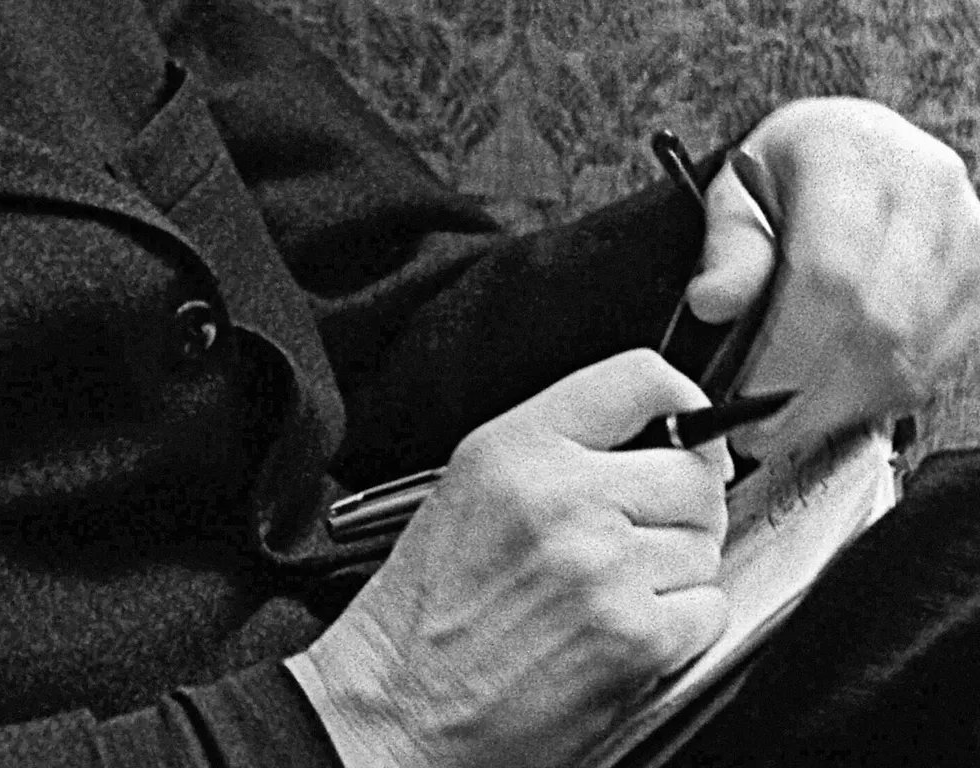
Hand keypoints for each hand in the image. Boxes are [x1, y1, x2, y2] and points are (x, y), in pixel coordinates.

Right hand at [304, 350, 731, 767]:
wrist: (397, 709)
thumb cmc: (422, 617)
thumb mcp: (466, 493)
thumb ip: (553, 455)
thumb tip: (658, 445)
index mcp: (513, 450)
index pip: (641, 381)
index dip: (686, 407)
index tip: (693, 436)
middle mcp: (561, 498)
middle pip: (694, 475)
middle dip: (680, 512)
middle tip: (632, 545)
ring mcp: (604, 567)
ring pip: (706, 547)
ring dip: (673, 577)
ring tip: (604, 599)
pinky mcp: (636, 635)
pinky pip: (709, 611)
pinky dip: (679, 631)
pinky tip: (617, 637)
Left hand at [691, 97, 979, 455]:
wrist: (858, 148)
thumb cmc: (789, 172)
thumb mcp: (734, 192)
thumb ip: (727, 248)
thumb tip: (714, 303)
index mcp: (852, 157)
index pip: (830, 272)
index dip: (790, 349)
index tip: (748, 394)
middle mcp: (925, 188)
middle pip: (879, 317)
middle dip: (813, 389)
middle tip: (762, 428)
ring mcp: (965, 232)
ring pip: (916, 344)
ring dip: (848, 399)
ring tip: (792, 423)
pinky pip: (944, 354)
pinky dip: (886, 390)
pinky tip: (839, 402)